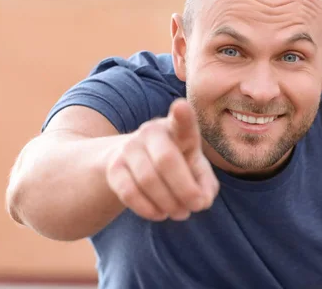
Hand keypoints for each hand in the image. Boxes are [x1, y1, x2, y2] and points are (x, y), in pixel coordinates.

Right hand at [106, 98, 219, 220]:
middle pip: (166, 160)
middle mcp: (152, 132)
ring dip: (169, 204)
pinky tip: (160, 213)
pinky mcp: (114, 168)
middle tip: (196, 207)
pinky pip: (129, 193)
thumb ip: (207, 185)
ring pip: (148, 180)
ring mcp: (130, 147)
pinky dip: (148, 209)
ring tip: (180, 212)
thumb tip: (201, 200)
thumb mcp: (197, 170)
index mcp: (178, 128)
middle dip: (185, 190)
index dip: (182, 115)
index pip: (181, 120)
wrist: (138, 163)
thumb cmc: (179, 164)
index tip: (181, 107)